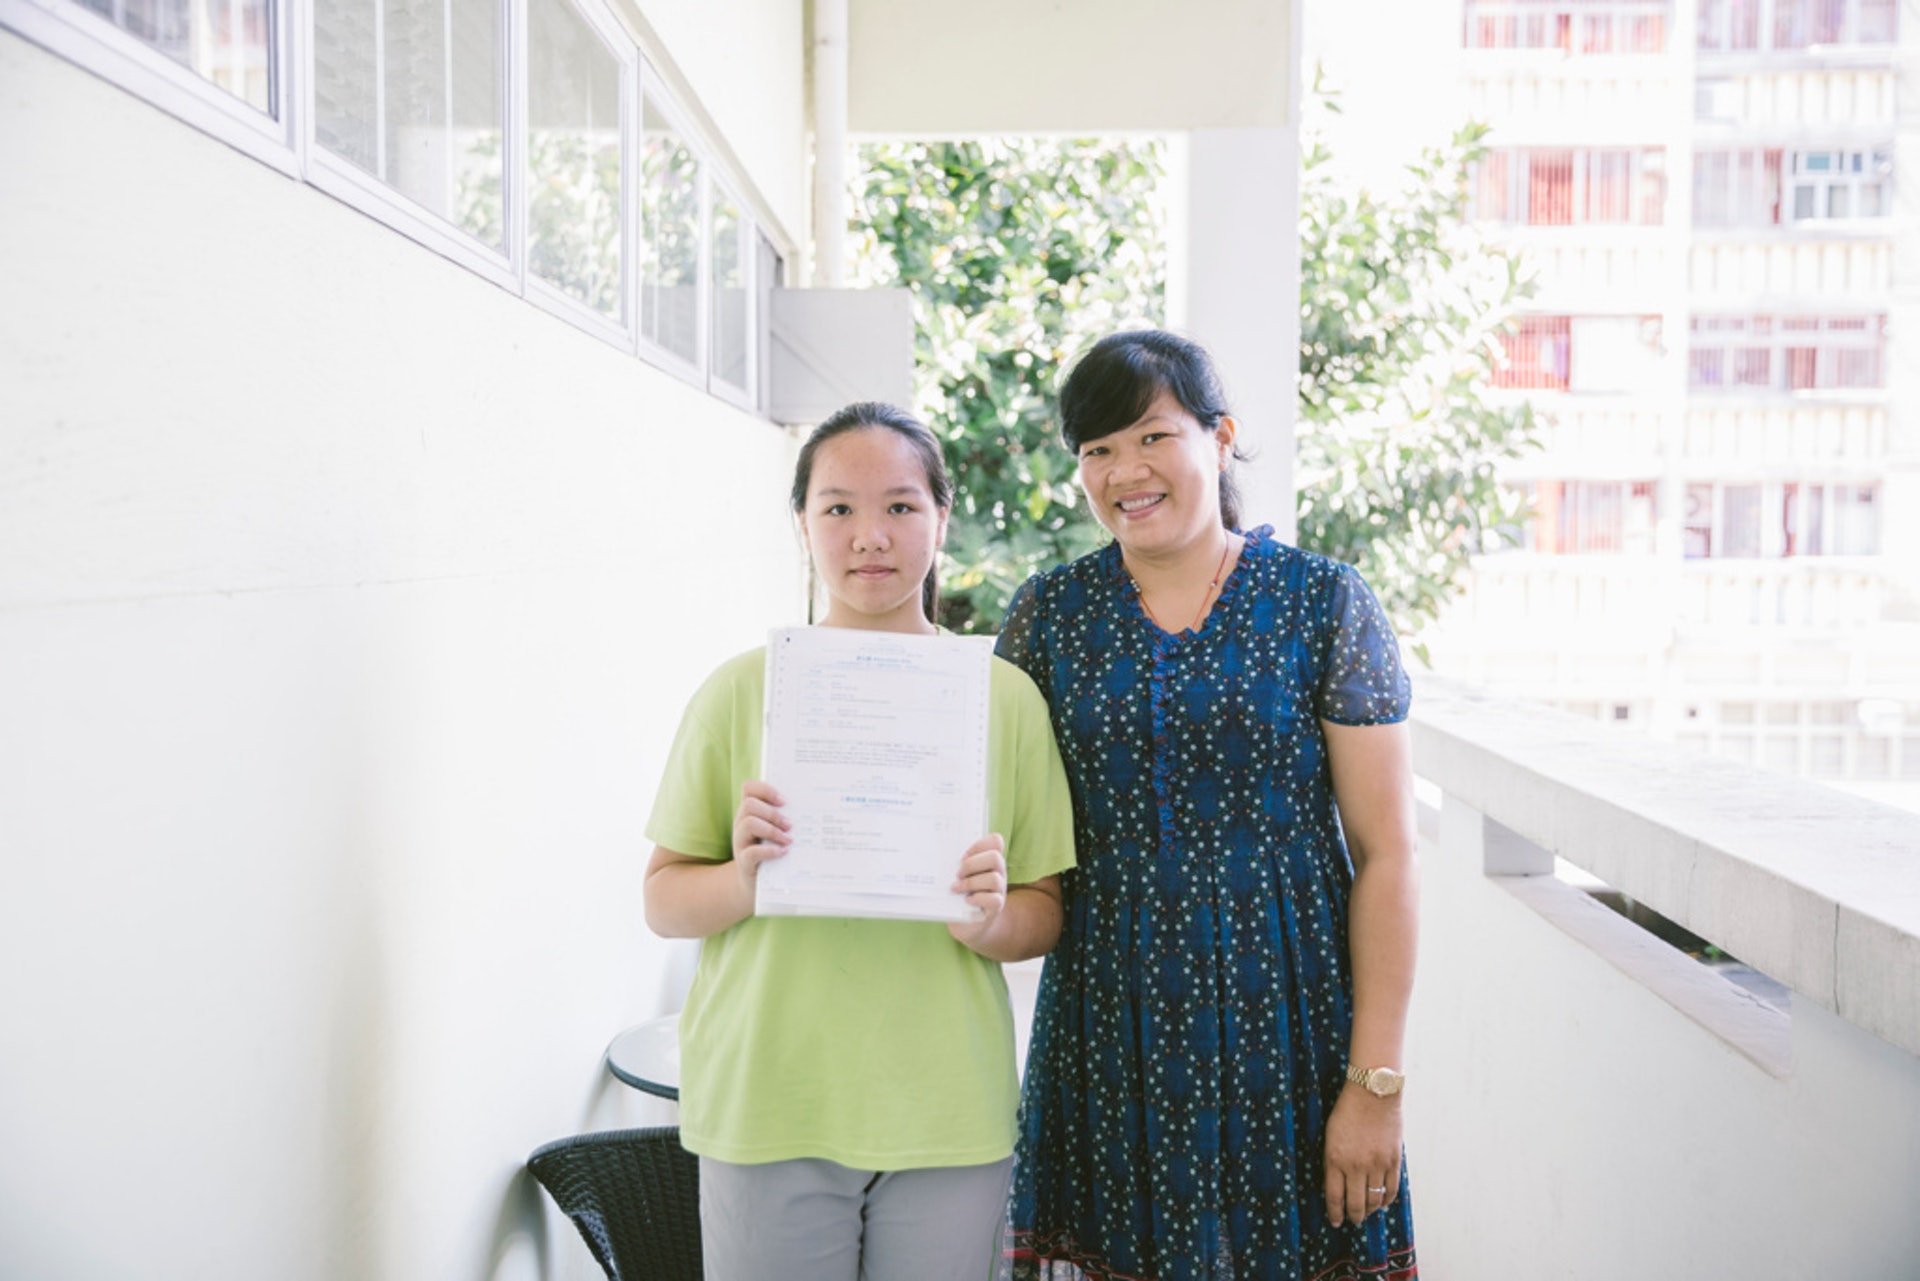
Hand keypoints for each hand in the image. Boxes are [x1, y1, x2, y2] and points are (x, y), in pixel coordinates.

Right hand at [731, 780, 790, 892]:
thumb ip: (785, 820)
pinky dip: (769, 851)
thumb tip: (811, 810)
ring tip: (789, 839)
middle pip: (749, 804)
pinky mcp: (743, 862)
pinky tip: (783, 852)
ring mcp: (740, 842)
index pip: (748, 788)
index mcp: (750, 812)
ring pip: (748, 823)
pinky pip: (751, 852)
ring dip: (772, 830)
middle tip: (790, 825)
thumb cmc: (771, 852)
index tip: (784, 800)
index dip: (765, 789)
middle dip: (772, 812)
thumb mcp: (776, 832)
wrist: (755, 883)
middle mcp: (741, 824)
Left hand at [946, 834, 1006, 945]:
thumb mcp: (961, 876)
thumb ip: (958, 865)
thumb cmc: (962, 894)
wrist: (969, 922)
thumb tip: (938, 857)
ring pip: (994, 879)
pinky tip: (967, 900)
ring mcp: (999, 890)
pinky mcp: (996, 906)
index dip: (979, 844)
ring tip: (956, 888)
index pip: (996, 841)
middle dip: (972, 864)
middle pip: (995, 857)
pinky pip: (994, 899)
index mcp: (990, 861)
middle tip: (957, 873)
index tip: (962, 856)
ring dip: (971, 883)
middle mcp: (998, 872)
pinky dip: (978, 898)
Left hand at [1323, 1082, 1403, 1226]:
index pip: (1334, 1197)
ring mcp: (1377, 1165)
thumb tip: (1337, 1186)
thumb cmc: (1347, 1111)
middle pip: (1355, 1204)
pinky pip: (1391, 1190)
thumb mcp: (1330, 1136)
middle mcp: (1356, 1166)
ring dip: (1369, 1210)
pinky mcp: (1393, 1161)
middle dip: (1353, 1217)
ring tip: (1366, 1213)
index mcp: (1335, 1159)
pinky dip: (1386, 1200)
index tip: (1335, 1222)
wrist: (1373, 1093)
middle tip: (1352, 1221)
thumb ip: (1333, 1162)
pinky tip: (1381, 1203)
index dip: (1334, 1213)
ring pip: (1373, 1200)